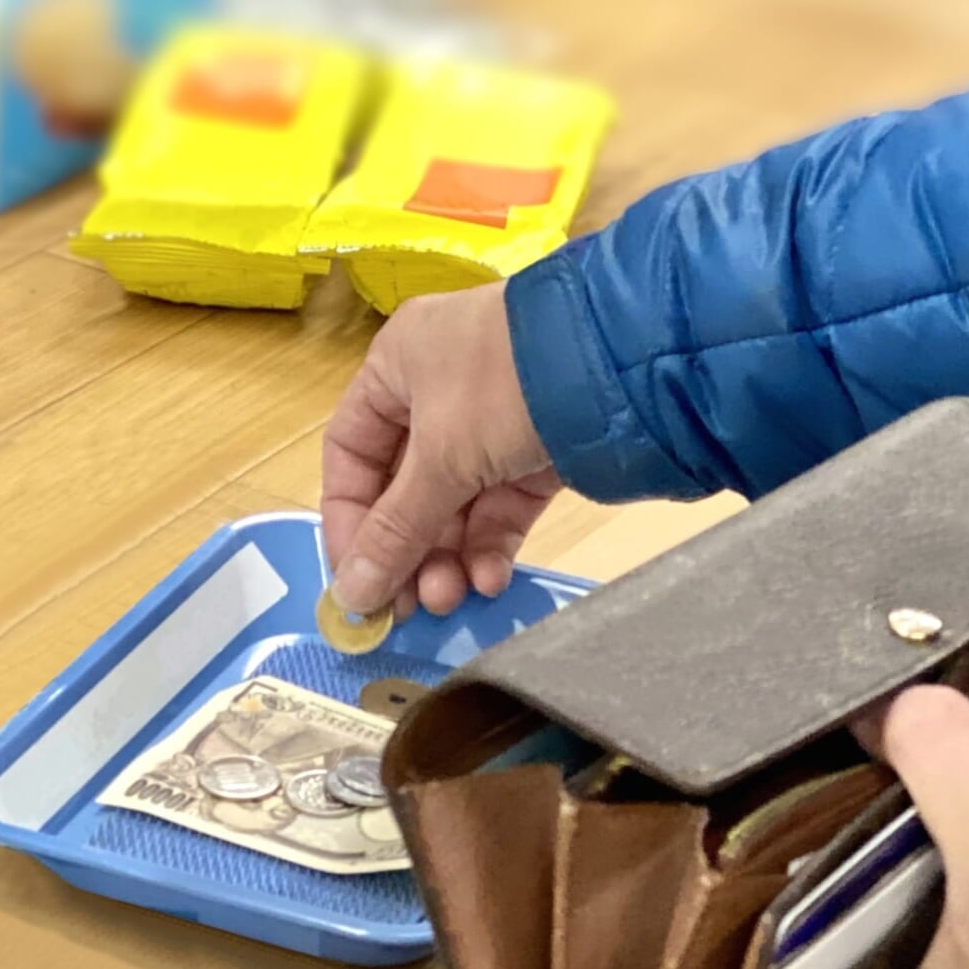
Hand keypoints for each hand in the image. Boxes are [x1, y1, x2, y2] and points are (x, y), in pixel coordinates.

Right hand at [321, 281, 557, 617]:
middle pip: (405, 488)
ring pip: (456, 504)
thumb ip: (396, 531)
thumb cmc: (504, 387)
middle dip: (407, 550)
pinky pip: (502, 507)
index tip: (356, 581)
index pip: (352, 454)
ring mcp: (493, 423)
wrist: (620, 360)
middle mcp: (439, 391)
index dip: (349, 521)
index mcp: (397, 367)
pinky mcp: (539, 452)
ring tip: (451, 598)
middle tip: (408, 608)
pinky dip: (491, 545)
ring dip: (448, 557)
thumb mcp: (441, 457)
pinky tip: (490, 579)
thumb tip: (352, 597)